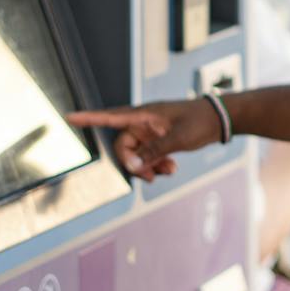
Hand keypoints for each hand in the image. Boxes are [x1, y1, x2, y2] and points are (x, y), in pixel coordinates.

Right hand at [66, 98, 221, 178]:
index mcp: (144, 114)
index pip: (110, 116)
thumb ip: (154, 151)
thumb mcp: (178, 138)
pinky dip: (156, 165)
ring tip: (168, 171)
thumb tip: (133, 165)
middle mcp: (143, 122)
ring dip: (148, 167)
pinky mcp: (159, 140)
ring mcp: (151, 132)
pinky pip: (149, 156)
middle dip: (135, 164)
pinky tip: (171, 169)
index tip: (70, 116)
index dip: (89, 118)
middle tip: (151, 176)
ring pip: (137, 155)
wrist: (220, 119)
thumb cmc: (199, 121)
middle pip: (124, 146)